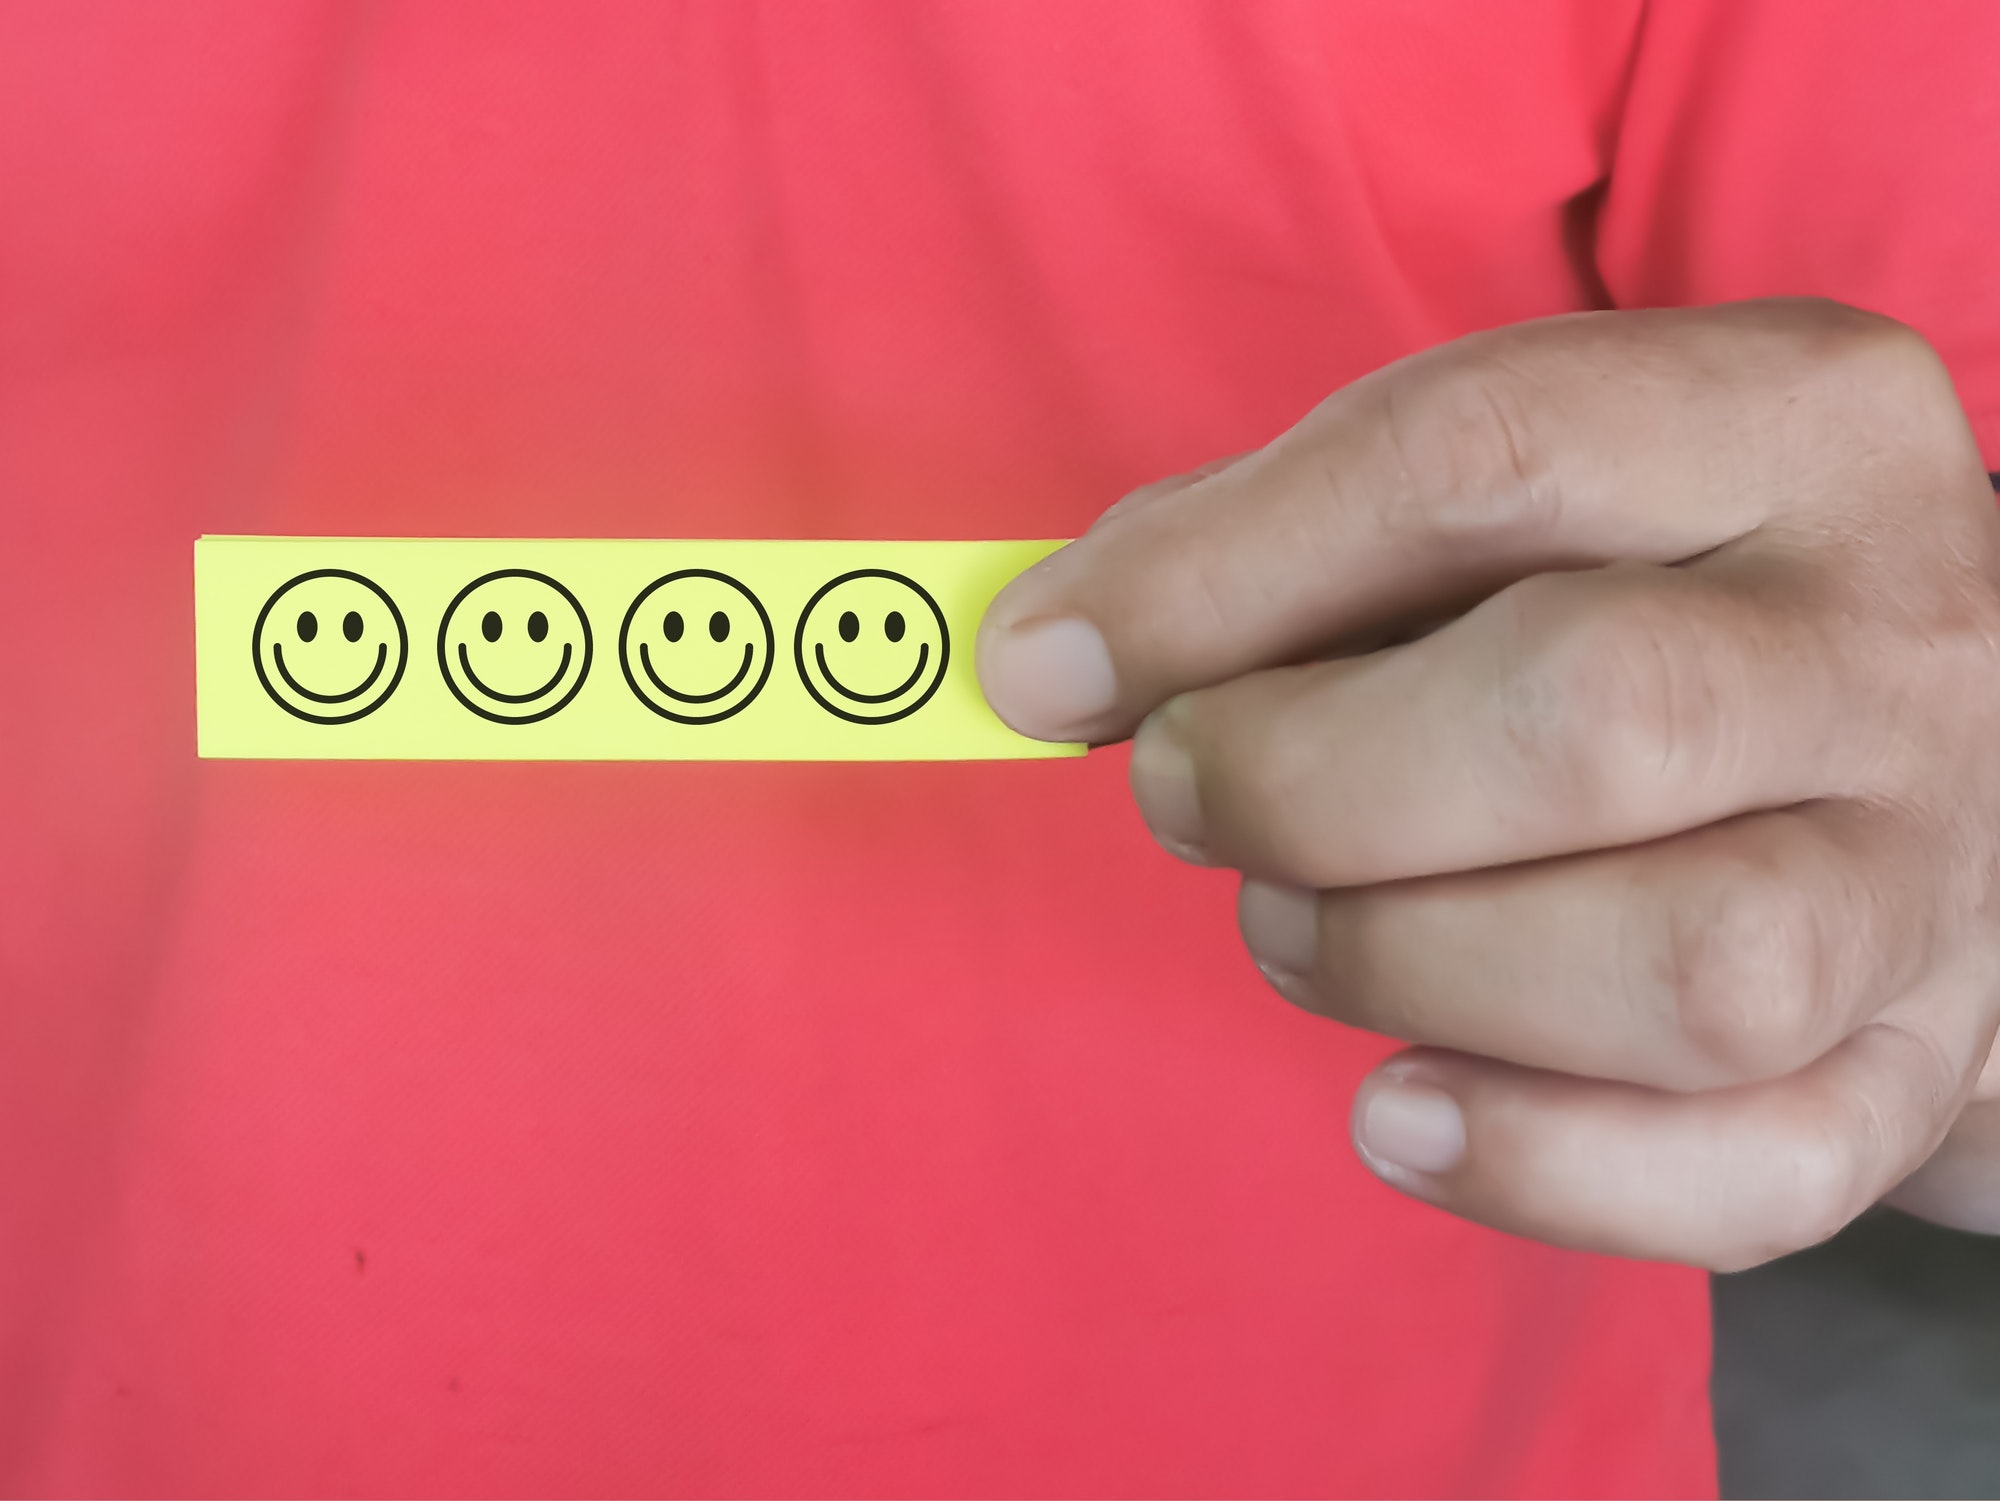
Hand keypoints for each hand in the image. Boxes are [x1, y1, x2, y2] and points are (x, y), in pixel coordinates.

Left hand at [977, 298, 1999, 1268]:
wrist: (1960, 750)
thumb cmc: (1659, 596)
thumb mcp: (1532, 493)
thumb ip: (1304, 537)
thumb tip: (1071, 651)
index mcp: (1790, 423)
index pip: (1481, 455)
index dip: (1218, 574)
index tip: (1050, 663)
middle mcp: (1895, 640)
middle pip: (1593, 717)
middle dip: (1311, 780)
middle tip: (1192, 793)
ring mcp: (1935, 873)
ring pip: (1686, 968)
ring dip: (1407, 964)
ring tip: (1298, 928)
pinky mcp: (1926, 1068)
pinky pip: (1750, 1169)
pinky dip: (1532, 1167)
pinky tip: (1397, 1112)